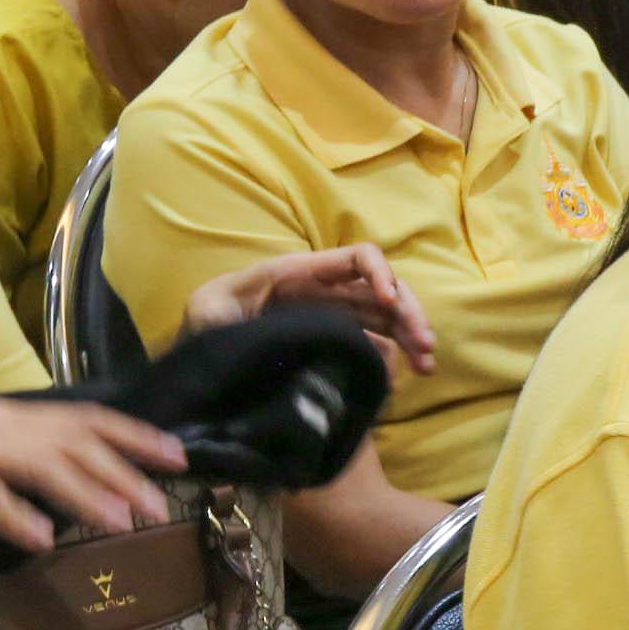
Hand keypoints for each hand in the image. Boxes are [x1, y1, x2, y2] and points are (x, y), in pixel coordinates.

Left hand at [182, 247, 437, 375]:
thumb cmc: (206, 319)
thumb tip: (262, 328)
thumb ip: (227, 314)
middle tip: (425, 345)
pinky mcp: (335, 336)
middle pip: (383, 288)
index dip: (380, 274)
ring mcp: (334, 313)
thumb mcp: (208, 312)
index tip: (390, 305)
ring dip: (412, 334)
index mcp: (301, 273)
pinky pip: (376, 337)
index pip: (356, 258)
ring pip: (387, 314)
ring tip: (427, 364)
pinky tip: (411, 371)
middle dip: (409, 312)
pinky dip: (398, 351)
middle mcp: (325, 288)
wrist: (202, 344)